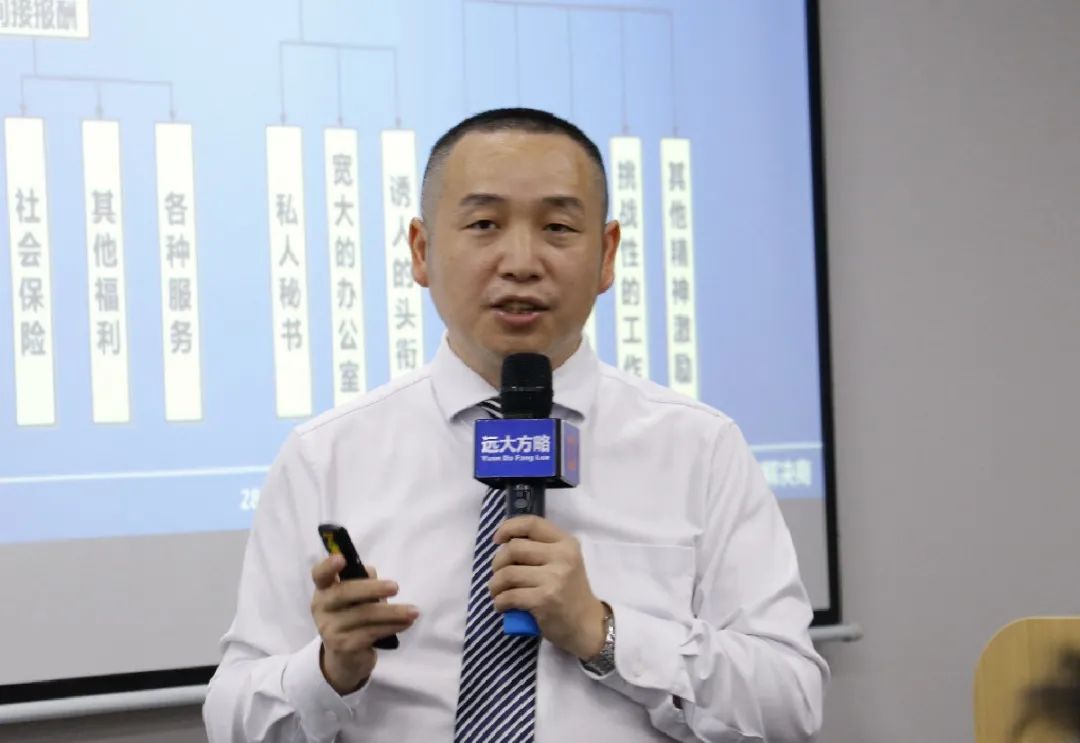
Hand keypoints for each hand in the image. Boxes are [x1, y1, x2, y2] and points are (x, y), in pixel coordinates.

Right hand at [310, 556, 418, 693]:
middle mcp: (321, 607)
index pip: (320, 574)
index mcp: (324, 589)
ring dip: (392, 612)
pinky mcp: (343, 646)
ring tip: (413, 611)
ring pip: (364, 615)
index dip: (328, 566)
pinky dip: (392, 626)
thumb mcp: (357, 596)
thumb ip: (363, 581)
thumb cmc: (354, 615)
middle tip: (396, 587)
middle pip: (344, 593)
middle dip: (372, 589)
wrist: (346, 656)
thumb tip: (372, 575)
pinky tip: (406, 623)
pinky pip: (371, 633)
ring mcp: (329, 628)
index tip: (341, 558)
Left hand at [489, 516, 606, 659]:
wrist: (587, 624)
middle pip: (514, 548)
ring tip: (498, 592)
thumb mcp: (564, 562)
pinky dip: (500, 601)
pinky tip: (502, 606)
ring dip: (495, 585)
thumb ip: (541, 549)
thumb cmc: (569, 592)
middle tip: (499, 575)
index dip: (509, 527)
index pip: (532, 524)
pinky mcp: (544, 600)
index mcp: (566, 543)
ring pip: (508, 573)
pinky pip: (509, 596)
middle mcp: (562, 556)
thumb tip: (503, 544)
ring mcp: (554, 578)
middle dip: (498, 562)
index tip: (497, 539)